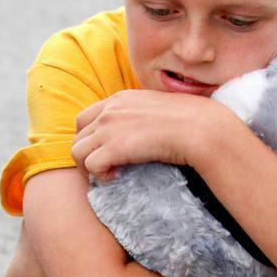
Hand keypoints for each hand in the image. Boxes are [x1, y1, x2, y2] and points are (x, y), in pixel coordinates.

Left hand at [72, 90, 226, 179]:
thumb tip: (142, 132)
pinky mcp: (113, 147)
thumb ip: (142, 115)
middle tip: (106, 167)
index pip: (86, 118)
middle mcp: (110, 110)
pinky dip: (100, 175)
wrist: (199, 128)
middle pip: (78, 136)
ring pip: (77, 152)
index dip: (90, 138)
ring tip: (111, 173)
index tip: (106, 152)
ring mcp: (109, 128)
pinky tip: (117, 176)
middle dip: (87, 155)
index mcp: (120, 99)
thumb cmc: (188, 121)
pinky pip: (90, 165)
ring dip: (89, 167)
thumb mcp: (159, 109)